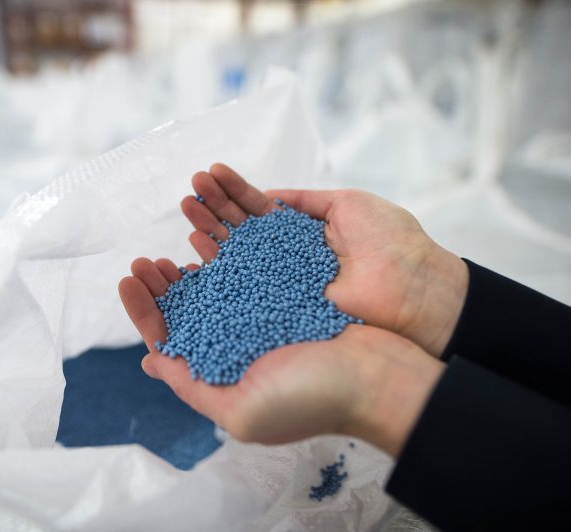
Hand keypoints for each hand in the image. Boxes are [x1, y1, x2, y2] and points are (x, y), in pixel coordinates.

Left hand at [119, 262, 443, 454]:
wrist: (379, 377)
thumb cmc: (310, 399)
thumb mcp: (240, 410)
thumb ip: (192, 387)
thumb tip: (152, 361)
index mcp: (222, 370)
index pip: (172, 337)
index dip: (146, 309)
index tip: (129, 279)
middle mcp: (239, 340)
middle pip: (189, 305)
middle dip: (163, 282)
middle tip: (145, 258)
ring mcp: (263, 314)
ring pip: (217, 279)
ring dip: (193, 254)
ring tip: (174, 232)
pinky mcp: (289, 291)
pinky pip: (250, 262)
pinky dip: (229, 244)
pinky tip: (212, 230)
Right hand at [179, 163, 468, 356]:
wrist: (412, 287)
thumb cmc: (390, 241)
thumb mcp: (348, 204)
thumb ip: (303, 201)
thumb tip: (266, 196)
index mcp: (303, 231)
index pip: (259, 208)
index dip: (234, 191)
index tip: (210, 173)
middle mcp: (286, 256)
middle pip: (241, 228)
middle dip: (214, 207)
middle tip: (189, 188)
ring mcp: (280, 281)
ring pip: (237, 252)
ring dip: (209, 229)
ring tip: (186, 206)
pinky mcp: (279, 304)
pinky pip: (243, 283)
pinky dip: (219, 265)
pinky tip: (196, 245)